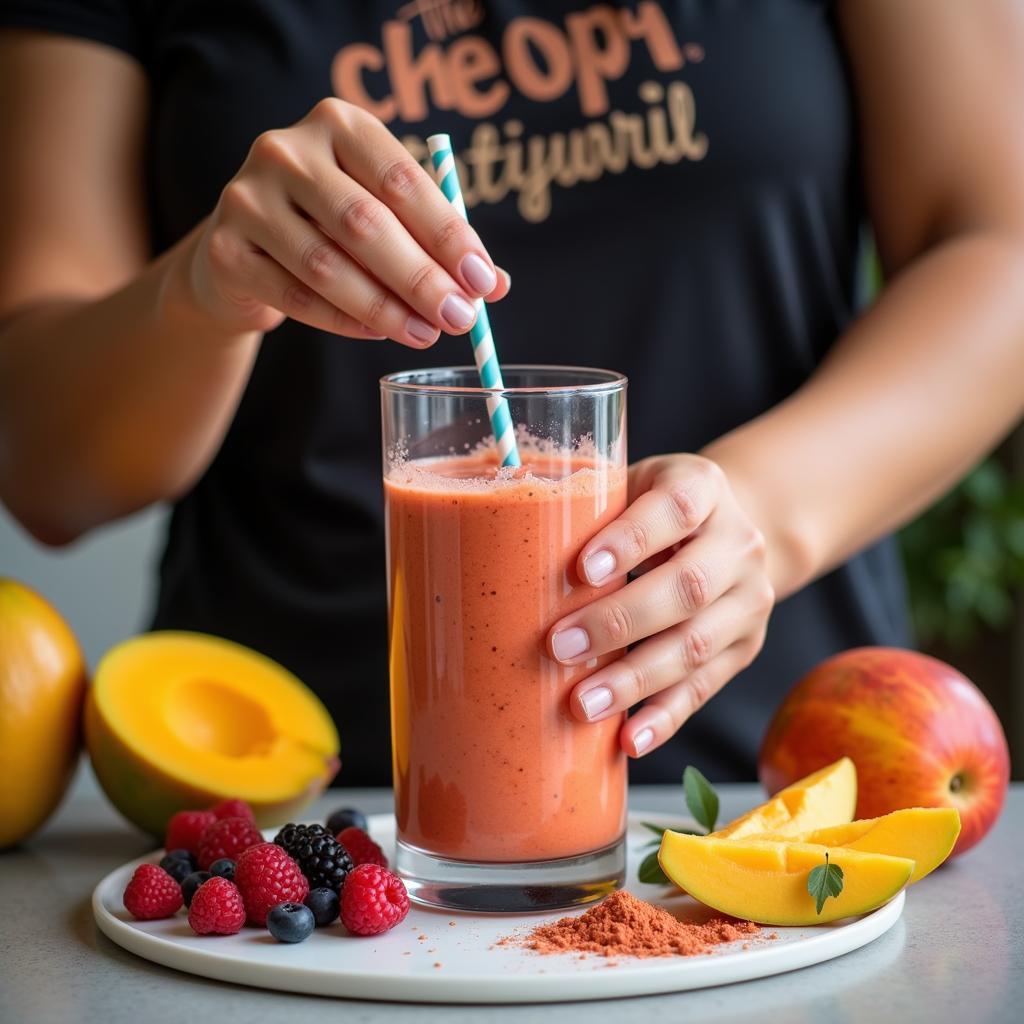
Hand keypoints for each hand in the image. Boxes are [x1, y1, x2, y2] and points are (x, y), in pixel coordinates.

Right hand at [181, 98, 508, 344]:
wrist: (245, 250)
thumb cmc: (331, 227)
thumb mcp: (387, 218)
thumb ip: (436, 244)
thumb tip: (494, 285)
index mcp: (339, 124)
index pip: (403, 179)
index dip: (448, 235)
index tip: (483, 281)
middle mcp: (287, 149)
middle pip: (365, 223)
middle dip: (421, 278)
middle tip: (460, 318)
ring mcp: (247, 197)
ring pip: (327, 265)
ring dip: (385, 308)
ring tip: (426, 333)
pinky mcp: (225, 249)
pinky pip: (296, 296)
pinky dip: (344, 321)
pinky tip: (379, 334)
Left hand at [547, 454, 774, 756]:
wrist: (729, 531)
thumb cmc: (651, 509)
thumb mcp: (627, 486)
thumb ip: (583, 507)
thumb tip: (495, 535)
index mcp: (702, 487)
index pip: (674, 508)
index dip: (630, 539)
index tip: (582, 569)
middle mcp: (737, 542)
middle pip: (688, 586)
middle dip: (621, 622)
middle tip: (559, 647)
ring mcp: (748, 599)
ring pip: (696, 645)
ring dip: (635, 680)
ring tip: (582, 703)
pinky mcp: (743, 648)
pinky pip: (705, 687)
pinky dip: (664, 716)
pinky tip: (628, 739)